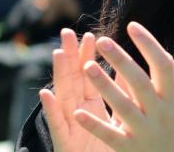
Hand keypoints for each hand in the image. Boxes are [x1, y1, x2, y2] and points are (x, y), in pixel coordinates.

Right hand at [39, 29, 114, 151]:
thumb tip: (127, 72)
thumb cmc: (107, 150)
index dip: (87, 56)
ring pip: (63, 97)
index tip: (90, 35)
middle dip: (70, 57)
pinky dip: (51, 110)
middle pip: (73, 80)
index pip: (88, 76)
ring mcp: (69, 127)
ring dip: (59, 76)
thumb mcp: (114, 121)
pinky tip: (46, 94)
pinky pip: (57, 126)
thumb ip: (117, 96)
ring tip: (56, 54)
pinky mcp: (64, 144)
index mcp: (90, 107)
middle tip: (67, 33)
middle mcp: (77, 113)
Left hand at [75, 22, 173, 151]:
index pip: (163, 65)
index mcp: (171, 96)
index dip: (149, 45)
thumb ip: (162, 75)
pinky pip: (110, 135)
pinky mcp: (129, 148)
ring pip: (123, 107)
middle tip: (102, 40)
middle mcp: (160, 112)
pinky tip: (77, 113)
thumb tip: (147, 43)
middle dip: (122, 61)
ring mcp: (145, 131)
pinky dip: (94, 125)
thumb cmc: (173, 123)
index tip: (131, 26)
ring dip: (105, 86)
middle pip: (140, 83)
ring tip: (86, 66)